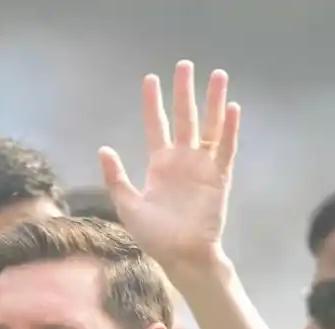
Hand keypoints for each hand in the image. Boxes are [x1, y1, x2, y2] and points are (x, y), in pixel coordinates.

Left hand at [98, 60, 240, 282]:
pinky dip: (229, 129)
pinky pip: (226, 149)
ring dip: (212, 102)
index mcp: (159, 165)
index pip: (155, 126)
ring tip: (216, 75)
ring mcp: (202, 167)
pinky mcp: (219, 178)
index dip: (153, 104)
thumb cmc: (154, 236)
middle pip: (183, 118)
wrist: (181, 256)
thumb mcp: (128, 205)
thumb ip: (116, 177)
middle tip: (185, 65)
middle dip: (183, 92)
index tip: (150, 79)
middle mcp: (182, 161)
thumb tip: (103, 149)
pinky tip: (231, 108)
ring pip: (209, 127)